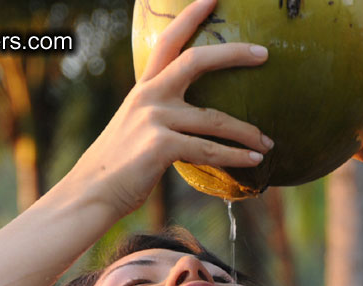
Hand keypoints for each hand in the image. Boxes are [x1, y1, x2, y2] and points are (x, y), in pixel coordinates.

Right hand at [68, 0, 272, 217]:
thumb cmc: (121, 165)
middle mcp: (149, 97)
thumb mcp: (137, 128)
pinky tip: (254, 161)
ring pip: (214, 119)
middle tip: (264, 53)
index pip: (168, 41)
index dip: (190, 16)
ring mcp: (154, 119)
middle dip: (233, 54)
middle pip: (196, 62)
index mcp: (144, 88)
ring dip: (247, 131)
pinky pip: (209, 150)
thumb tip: (196, 120)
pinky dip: (235, 157)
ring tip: (268, 143)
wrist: (93, 192)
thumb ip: (162, 115)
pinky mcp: (161, 146)